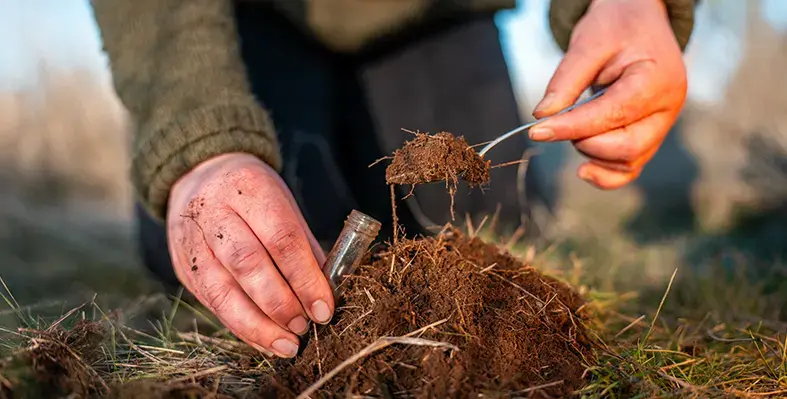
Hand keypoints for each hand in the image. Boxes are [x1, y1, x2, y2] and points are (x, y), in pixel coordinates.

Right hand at [167, 152, 332, 357]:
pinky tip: (264, 341)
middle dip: (279, 303)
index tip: (324, 309)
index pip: (281, 238)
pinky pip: (211, 303)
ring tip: (287, 345)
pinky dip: (241, 327)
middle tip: (304, 327)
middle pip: (247, 263)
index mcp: (249, 189)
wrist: (200, 175)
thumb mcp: (284, 205)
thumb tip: (326, 295)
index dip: (305, 278)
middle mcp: (214, 212)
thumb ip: (304, 247)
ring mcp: (191, 240)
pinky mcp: (183, 266)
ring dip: (257, 325)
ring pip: (221, 290)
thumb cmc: (254, 196)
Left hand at [530, 0, 687, 188]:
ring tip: (574, 130)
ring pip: (629, 162)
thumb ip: (566, 82)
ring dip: (593, 156)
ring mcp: (662, 123)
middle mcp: (667, 106)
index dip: (571, 127)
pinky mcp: (651, 134)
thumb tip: (543, 117)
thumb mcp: (588, 43)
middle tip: (559, 124)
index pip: (613, 114)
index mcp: (657, 79)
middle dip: (585, 142)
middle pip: (627, 147)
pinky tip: (584, 170)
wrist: (638, 19)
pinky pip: (631, 166)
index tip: (537, 131)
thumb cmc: (617, 26)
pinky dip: (607, 173)